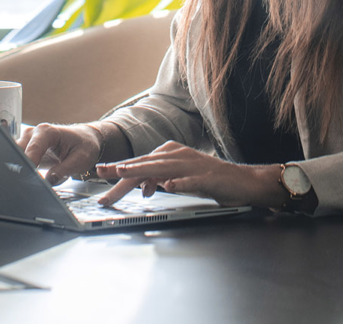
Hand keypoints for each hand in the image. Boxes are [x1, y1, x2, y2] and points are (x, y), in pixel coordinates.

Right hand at [18, 122, 102, 186]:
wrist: (85, 139)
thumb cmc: (84, 146)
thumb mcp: (80, 160)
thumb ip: (63, 170)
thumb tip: (48, 182)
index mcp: (47, 132)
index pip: (33, 149)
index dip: (29, 164)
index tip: (27, 178)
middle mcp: (34, 133)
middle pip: (18, 151)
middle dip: (20, 167)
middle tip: (26, 183)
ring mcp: (28, 140)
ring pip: (15, 155)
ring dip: (20, 169)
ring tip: (28, 182)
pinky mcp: (27, 148)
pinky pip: (18, 159)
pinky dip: (21, 169)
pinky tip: (27, 179)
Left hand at [95, 141, 273, 206]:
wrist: (242, 181)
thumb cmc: (209, 180)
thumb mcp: (180, 180)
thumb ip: (162, 181)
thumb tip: (144, 188)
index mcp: (170, 154)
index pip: (139, 162)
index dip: (119, 168)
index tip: (99, 172)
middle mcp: (177, 155)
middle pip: (144, 164)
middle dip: (121, 170)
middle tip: (101, 173)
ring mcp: (192, 164)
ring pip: (162, 167)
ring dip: (141, 171)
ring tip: (124, 173)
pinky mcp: (207, 176)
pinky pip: (191, 180)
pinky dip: (180, 183)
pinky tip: (169, 186)